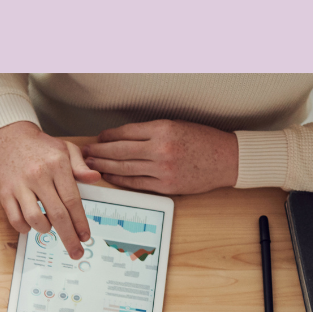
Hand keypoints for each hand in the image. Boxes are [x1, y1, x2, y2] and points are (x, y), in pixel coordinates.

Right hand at [0, 122, 100, 259]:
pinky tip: (31, 224)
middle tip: (76, 252)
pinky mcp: (5, 192)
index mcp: (57, 165)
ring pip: (35, 219)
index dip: (80, 223)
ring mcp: (20, 185)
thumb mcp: (66, 149)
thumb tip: (95, 178)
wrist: (11, 136)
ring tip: (49, 227)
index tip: (85, 237)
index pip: (72, 201)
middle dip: (69, 237)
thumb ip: (80, 166)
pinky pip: (16, 220)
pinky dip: (25, 228)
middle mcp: (38, 175)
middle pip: (57, 215)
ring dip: (45, 230)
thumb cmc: (41, 147)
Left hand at [81, 120, 238, 194]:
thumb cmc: (204, 141)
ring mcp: (163, 169)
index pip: (126, 132)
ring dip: (105, 167)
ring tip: (91, 166)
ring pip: (125, 168)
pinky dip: (120, 181)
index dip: (108, 136)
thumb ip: (152, 132)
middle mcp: (161, 148)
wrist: (227, 159)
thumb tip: (124, 138)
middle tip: (85, 153)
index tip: (97, 138)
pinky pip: (136, 183)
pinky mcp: (166, 185)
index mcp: (163, 129)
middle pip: (120, 151)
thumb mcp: (177, 126)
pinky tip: (110, 178)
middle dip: (100, 152)